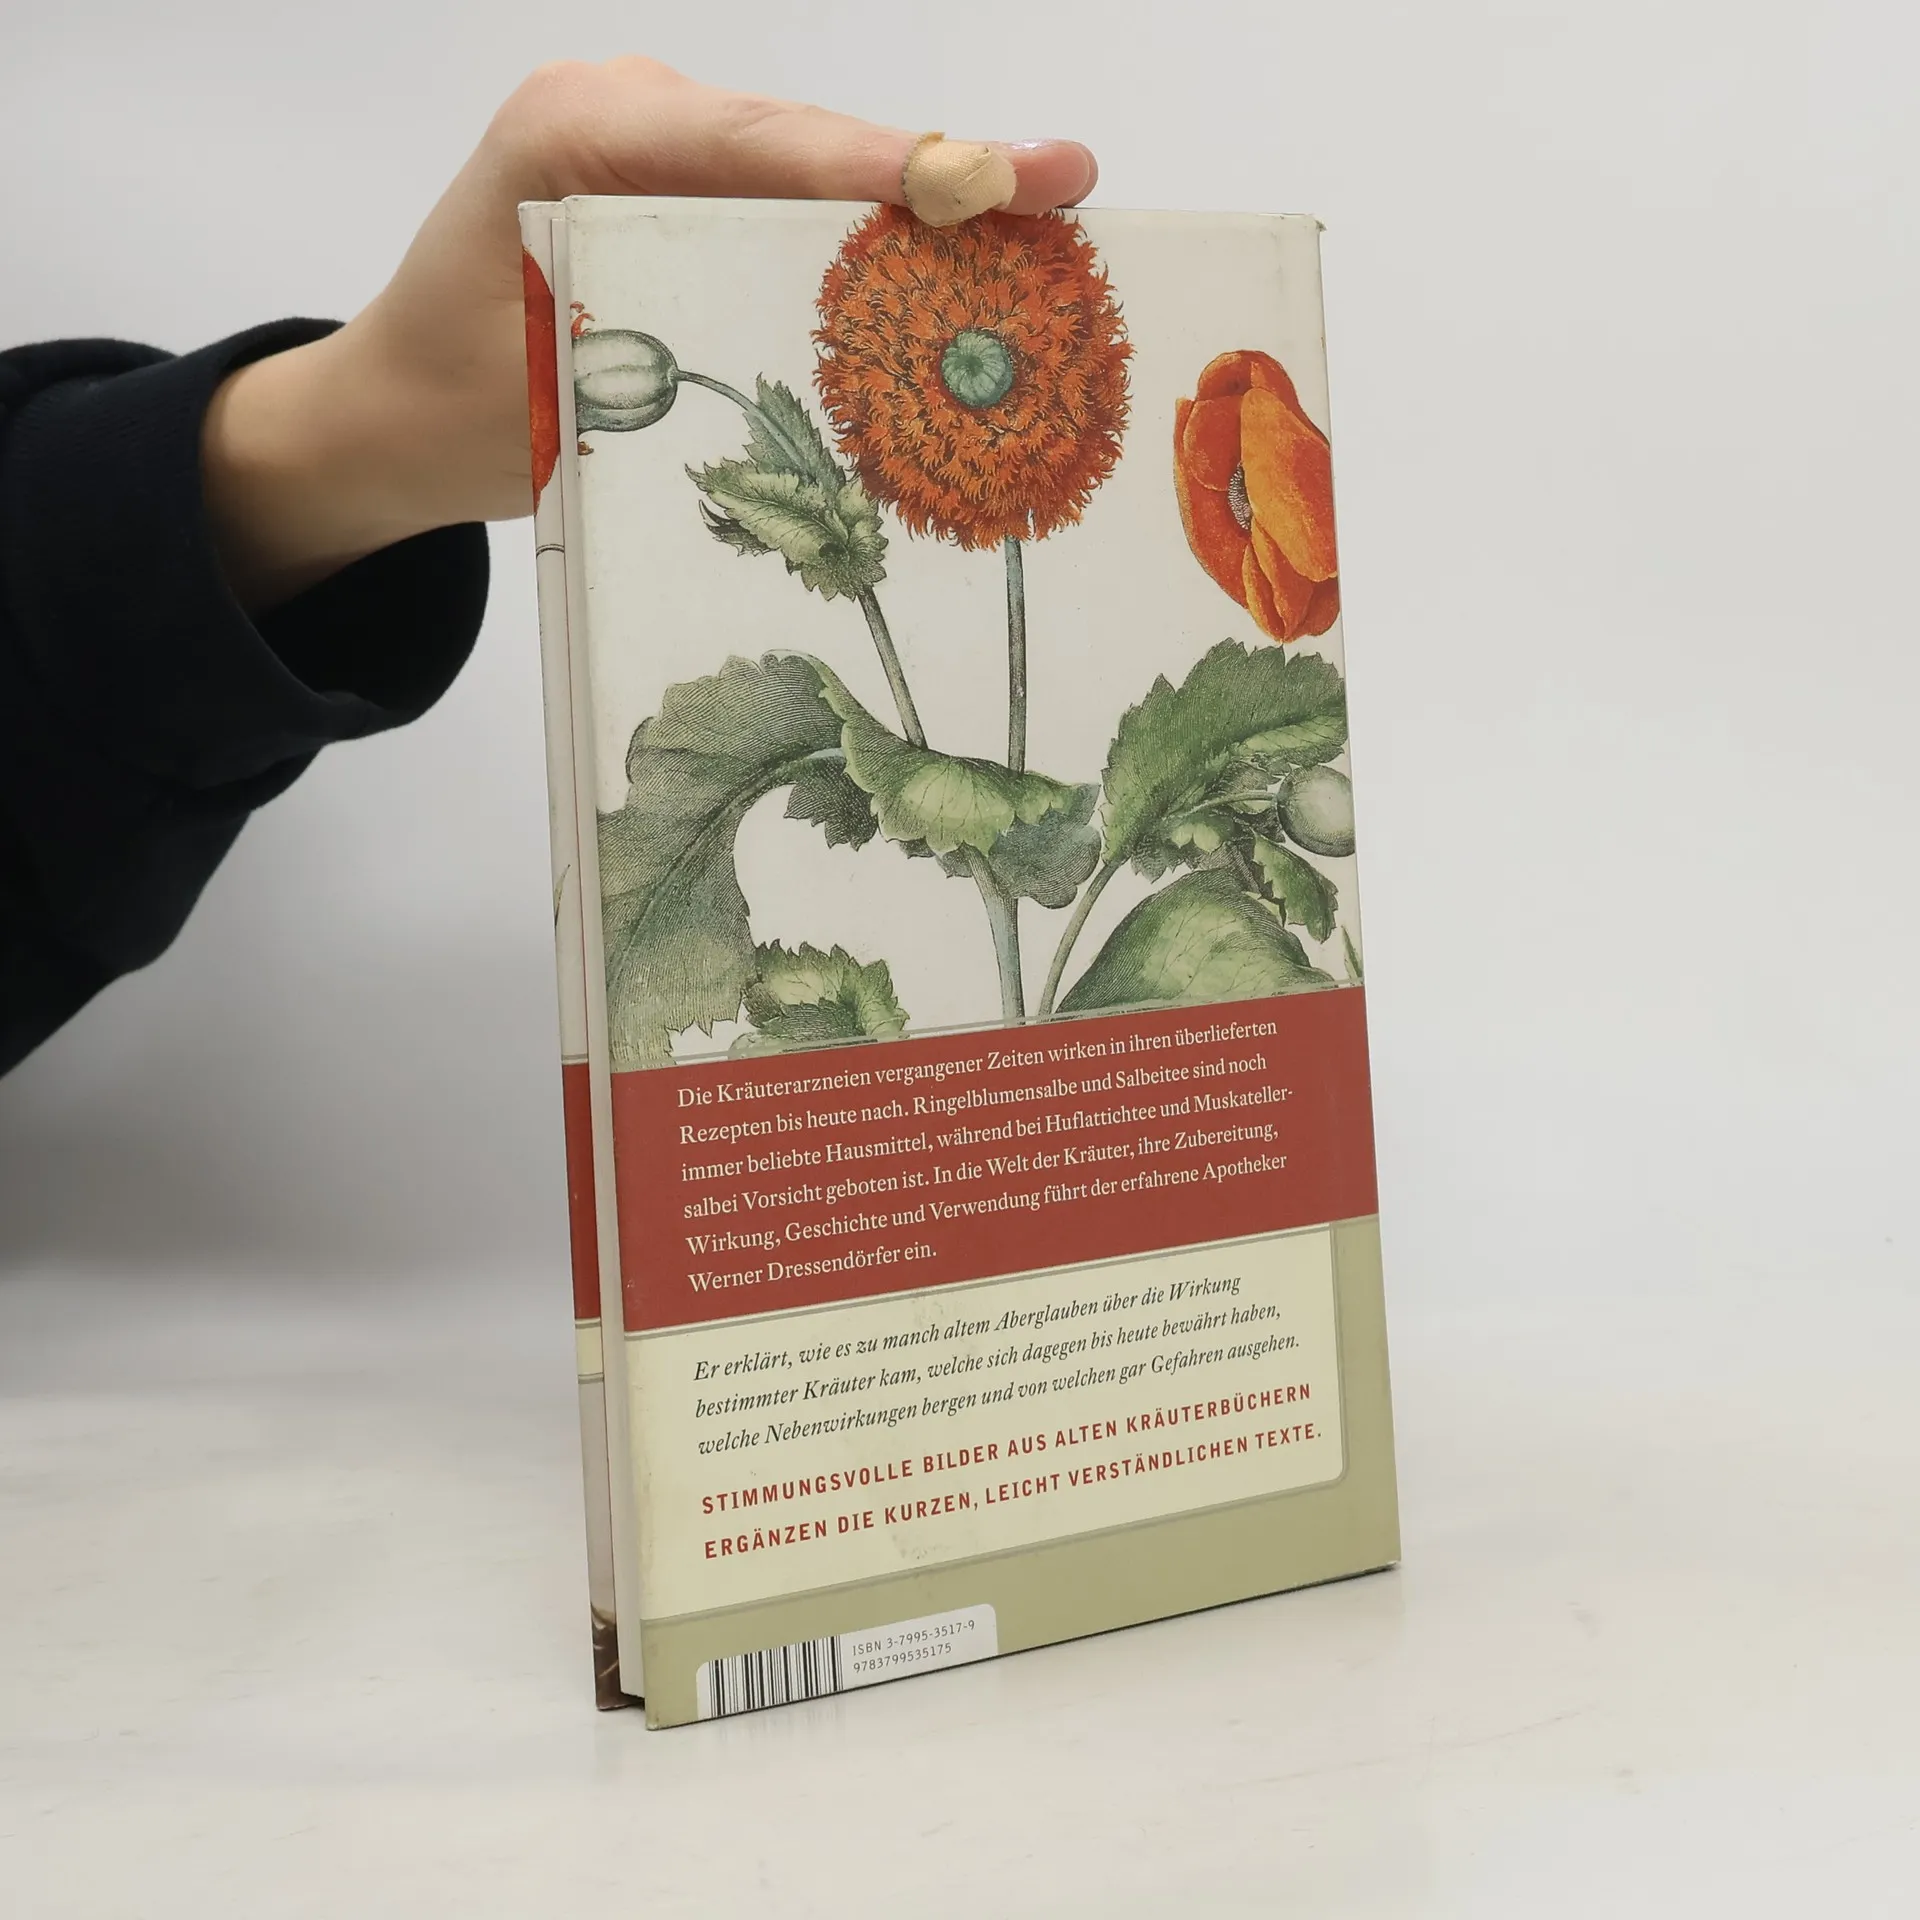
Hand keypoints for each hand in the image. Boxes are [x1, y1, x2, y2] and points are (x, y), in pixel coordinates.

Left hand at [200, 58, 1097, 609]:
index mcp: (575, 135)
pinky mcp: (677, 188)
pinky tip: (959, 266)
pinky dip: (868, 241)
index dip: (882, 168)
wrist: (388, 417)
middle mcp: (621, 111)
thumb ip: (686, 351)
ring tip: (1044, 222)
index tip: (987, 183)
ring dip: (919, 210)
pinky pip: (786, 202)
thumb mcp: (564, 394)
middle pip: (804, 142)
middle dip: (936, 177)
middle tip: (1064, 189)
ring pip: (808, 168)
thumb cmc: (453, 411)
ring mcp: (652, 142)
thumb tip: (844, 361)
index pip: (753, 145)